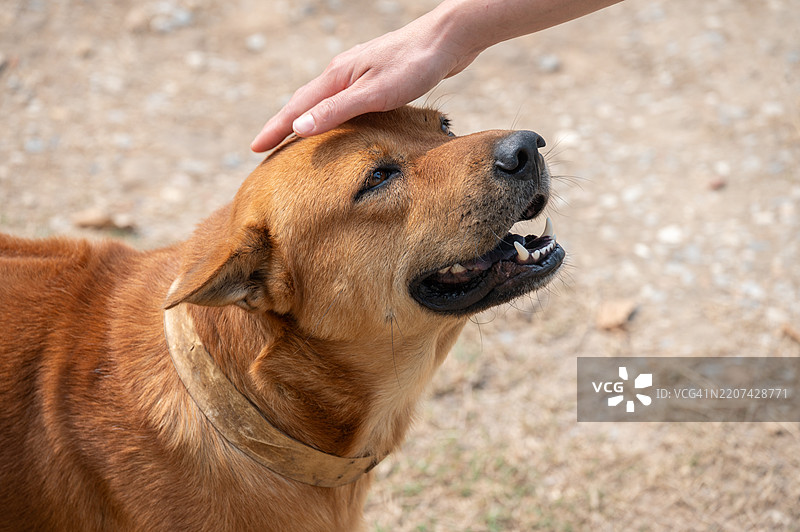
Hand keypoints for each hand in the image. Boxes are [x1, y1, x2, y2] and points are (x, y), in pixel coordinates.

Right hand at [250, 12, 477, 152]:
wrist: (447, 40)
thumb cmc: (413, 65)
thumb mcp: (373, 94)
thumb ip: (337, 111)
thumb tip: (298, 128)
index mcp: (336, 76)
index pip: (296, 108)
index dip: (275, 130)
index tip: (254, 148)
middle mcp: (341, 73)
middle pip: (304, 102)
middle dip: (283, 126)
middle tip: (266, 148)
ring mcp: (358, 73)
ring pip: (322, 101)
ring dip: (305, 120)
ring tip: (294, 141)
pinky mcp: (375, 77)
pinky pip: (342, 101)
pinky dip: (329, 115)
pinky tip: (337, 124)